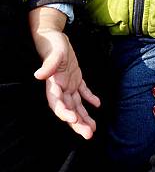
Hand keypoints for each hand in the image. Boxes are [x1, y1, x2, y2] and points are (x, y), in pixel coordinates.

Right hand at [29, 9, 99, 138]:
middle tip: (88, 134)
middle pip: (68, 109)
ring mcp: (68, 84)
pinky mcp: (75, 79)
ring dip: (84, 116)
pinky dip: (89, 98)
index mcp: (53, 84)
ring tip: (93, 128)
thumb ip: (49, 64)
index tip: (73, 119)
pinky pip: (83, 91)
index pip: (56, 103)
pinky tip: (97, 104)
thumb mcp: (54, 52)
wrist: (55, 38)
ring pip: (76, 105)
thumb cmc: (54, 44)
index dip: (64, 112)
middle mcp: (60, 88)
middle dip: (77, 123)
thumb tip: (38, 75)